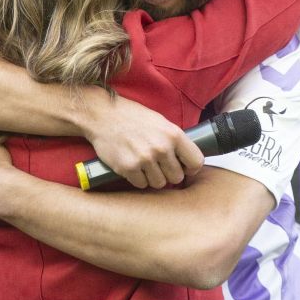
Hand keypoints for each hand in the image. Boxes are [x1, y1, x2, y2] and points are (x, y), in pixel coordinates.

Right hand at [80, 92, 203, 189]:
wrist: (103, 115)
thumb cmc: (132, 117)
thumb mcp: (160, 122)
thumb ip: (174, 140)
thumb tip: (186, 160)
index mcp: (173, 134)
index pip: (196, 162)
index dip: (191, 167)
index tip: (184, 167)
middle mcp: (161, 148)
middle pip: (177, 177)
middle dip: (169, 174)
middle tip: (160, 166)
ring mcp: (144, 159)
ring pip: (159, 183)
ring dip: (153, 178)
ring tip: (145, 165)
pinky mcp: (128, 168)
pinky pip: (142, 185)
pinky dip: (138, 179)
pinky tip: (134, 167)